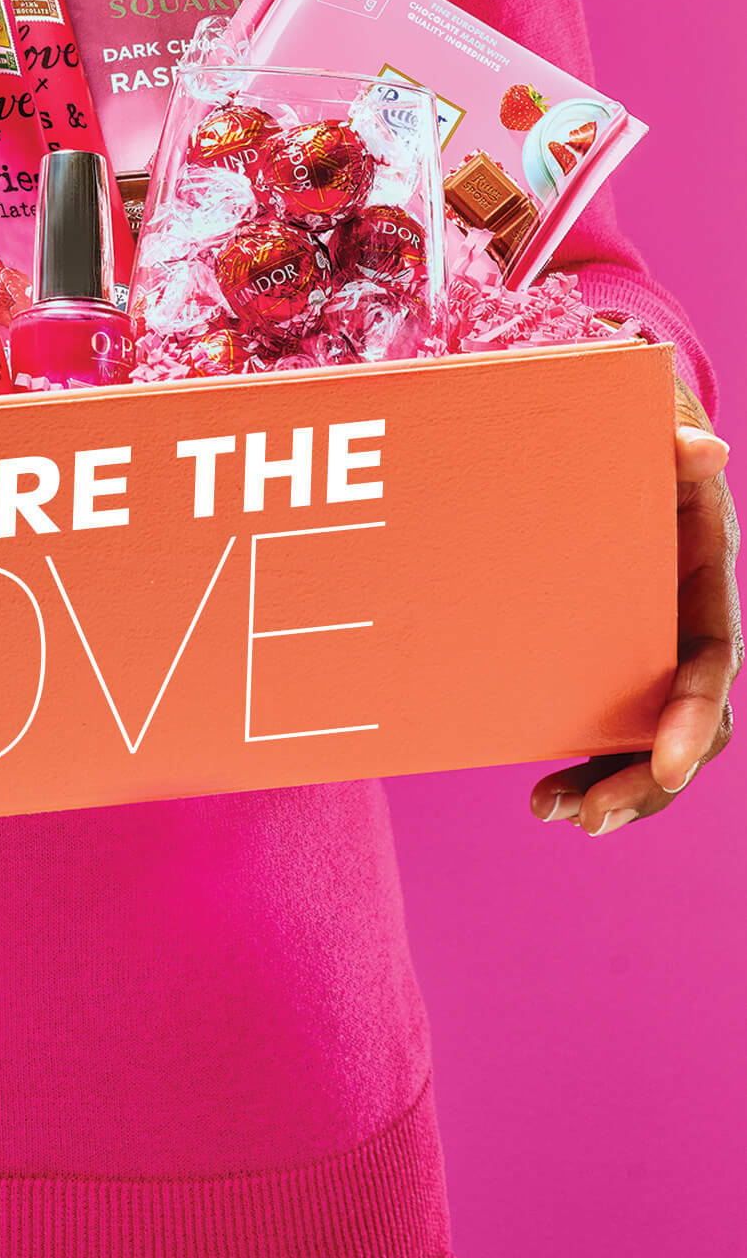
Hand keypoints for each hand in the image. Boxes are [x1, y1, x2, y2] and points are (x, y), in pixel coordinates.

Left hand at [532, 379, 740, 833]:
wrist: (601, 452)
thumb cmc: (632, 447)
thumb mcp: (651, 439)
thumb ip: (675, 446)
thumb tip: (710, 449)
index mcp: (704, 592)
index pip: (716, 667)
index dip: (696, 719)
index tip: (669, 765)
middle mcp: (684, 637)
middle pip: (689, 730)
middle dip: (644, 781)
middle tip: (588, 818)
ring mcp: (648, 659)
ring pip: (649, 746)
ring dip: (612, 790)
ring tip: (555, 812)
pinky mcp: (607, 668)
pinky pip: (607, 731)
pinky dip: (582, 768)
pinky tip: (541, 795)